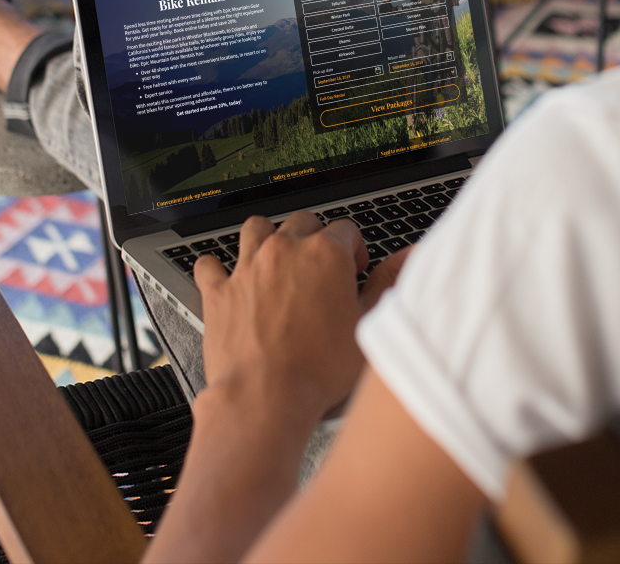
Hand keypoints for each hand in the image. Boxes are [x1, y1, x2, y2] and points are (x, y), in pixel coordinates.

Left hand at [196, 214, 408, 423]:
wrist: (265, 398)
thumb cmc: (318, 370)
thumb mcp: (368, 325)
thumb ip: (387, 283)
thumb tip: (408, 256)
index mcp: (325, 255)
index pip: (346, 229)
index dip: (355, 249)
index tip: (355, 269)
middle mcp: (284, 252)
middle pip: (303, 222)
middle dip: (315, 238)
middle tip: (322, 268)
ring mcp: (248, 268)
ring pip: (256, 228)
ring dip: (268, 238)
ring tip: (278, 260)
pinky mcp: (219, 292)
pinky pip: (210, 263)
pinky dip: (218, 267)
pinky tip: (227, 277)